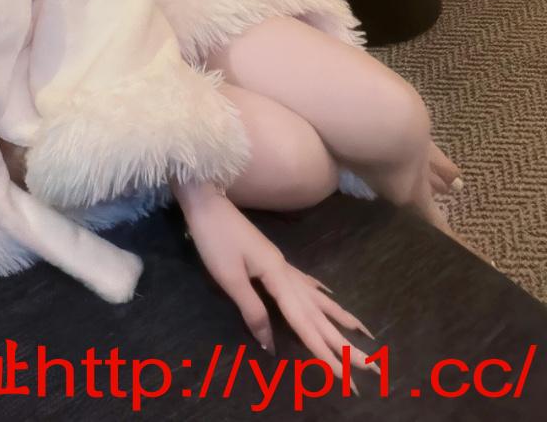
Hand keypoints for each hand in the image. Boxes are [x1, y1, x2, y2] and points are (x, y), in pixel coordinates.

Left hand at [181, 188, 378, 392]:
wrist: (207, 202)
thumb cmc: (215, 239)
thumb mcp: (229, 278)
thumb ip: (252, 310)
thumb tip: (270, 344)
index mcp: (278, 277)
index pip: (304, 321)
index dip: (322, 349)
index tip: (342, 374)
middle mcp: (286, 271)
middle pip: (318, 312)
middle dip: (342, 341)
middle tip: (369, 364)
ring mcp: (281, 264)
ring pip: (316, 297)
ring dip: (338, 317)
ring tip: (362, 332)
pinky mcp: (272, 259)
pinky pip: (305, 281)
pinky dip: (319, 293)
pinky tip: (328, 294)